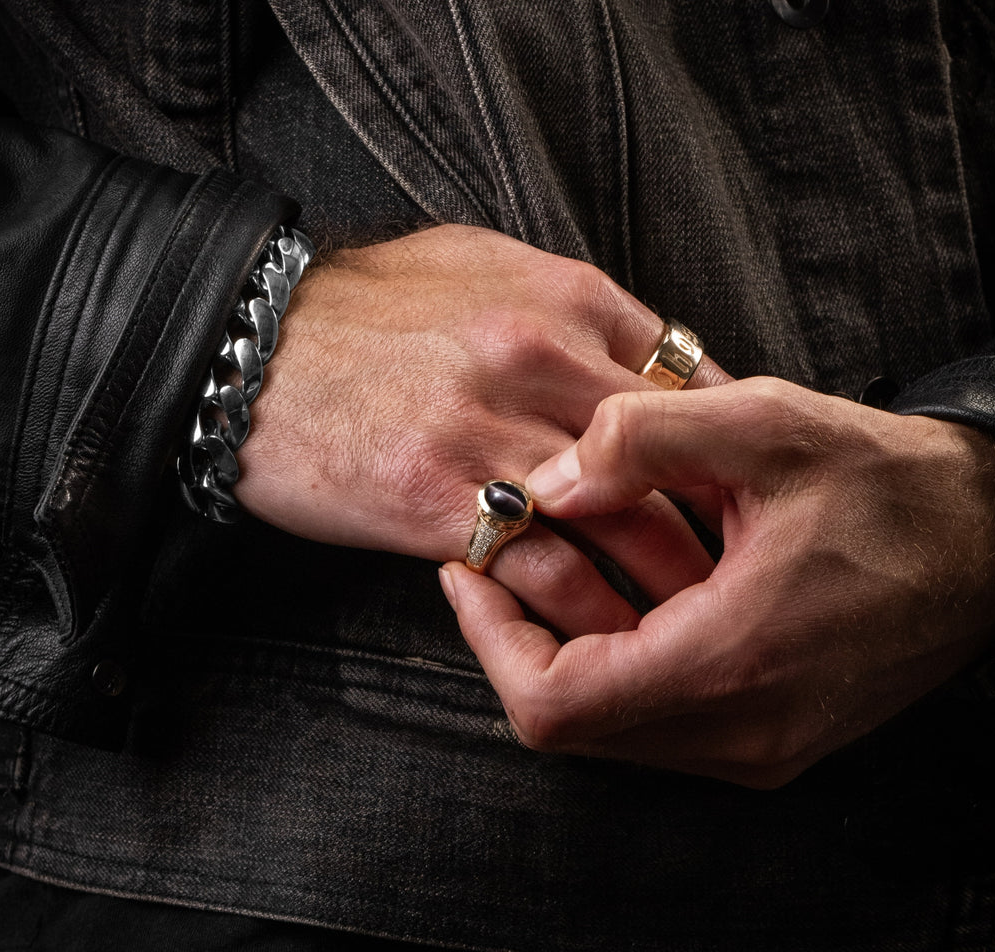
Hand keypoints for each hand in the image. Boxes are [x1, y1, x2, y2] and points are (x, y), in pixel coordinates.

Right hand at [235, 224, 726, 634]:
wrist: (245, 347)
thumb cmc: (363, 307)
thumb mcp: (480, 266)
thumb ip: (571, 307)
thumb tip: (637, 357)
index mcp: (568, 301)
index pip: (691, 386)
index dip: (728, 453)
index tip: (741, 501)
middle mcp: (544, 365)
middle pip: (676, 465)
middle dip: (720, 530)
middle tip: (749, 579)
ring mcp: (494, 437)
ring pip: (626, 531)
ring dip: (668, 589)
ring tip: (698, 628)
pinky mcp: (442, 506)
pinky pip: (547, 578)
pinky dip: (588, 617)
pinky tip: (610, 642)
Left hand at [439, 378, 994, 787]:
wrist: (992, 541)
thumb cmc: (889, 483)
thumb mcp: (768, 425)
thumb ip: (642, 437)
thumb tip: (544, 481)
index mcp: (733, 663)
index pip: (554, 703)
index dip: (489, 640)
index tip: (469, 570)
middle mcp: (742, 734)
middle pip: (569, 726)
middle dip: (514, 644)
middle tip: (498, 563)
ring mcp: (758, 750)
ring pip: (607, 732)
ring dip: (560, 656)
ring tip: (551, 572)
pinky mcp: (770, 742)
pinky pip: (654, 726)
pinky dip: (611, 669)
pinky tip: (616, 599)